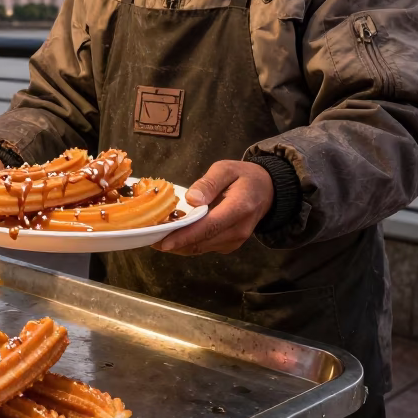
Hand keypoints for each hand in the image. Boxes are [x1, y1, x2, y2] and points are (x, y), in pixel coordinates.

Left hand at [153, 160, 273, 255]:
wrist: (267, 191)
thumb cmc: (244, 177)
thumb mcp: (226, 169)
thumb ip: (208, 183)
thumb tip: (191, 199)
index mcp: (239, 208)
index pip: (209, 227)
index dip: (185, 236)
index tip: (163, 241)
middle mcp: (238, 230)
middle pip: (202, 242)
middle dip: (174, 242)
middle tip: (149, 236)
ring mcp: (235, 240)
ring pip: (201, 248)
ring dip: (179, 244)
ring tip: (156, 235)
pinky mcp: (229, 245)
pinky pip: (205, 247)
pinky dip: (188, 243)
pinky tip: (174, 234)